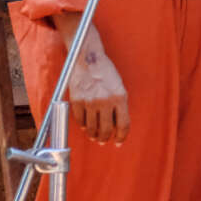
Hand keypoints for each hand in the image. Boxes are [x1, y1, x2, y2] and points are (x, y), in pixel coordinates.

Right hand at [54, 17, 128, 144]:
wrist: (89, 59)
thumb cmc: (106, 73)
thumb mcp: (119, 88)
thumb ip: (119, 106)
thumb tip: (116, 127)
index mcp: (120, 97)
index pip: (123, 124)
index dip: (122, 136)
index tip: (119, 142)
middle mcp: (105, 101)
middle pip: (106, 129)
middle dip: (105, 138)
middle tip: (104, 141)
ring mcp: (90, 101)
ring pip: (92, 127)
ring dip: (94, 135)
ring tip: (95, 136)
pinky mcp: (77, 100)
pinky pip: (80, 120)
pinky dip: (84, 126)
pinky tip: (86, 127)